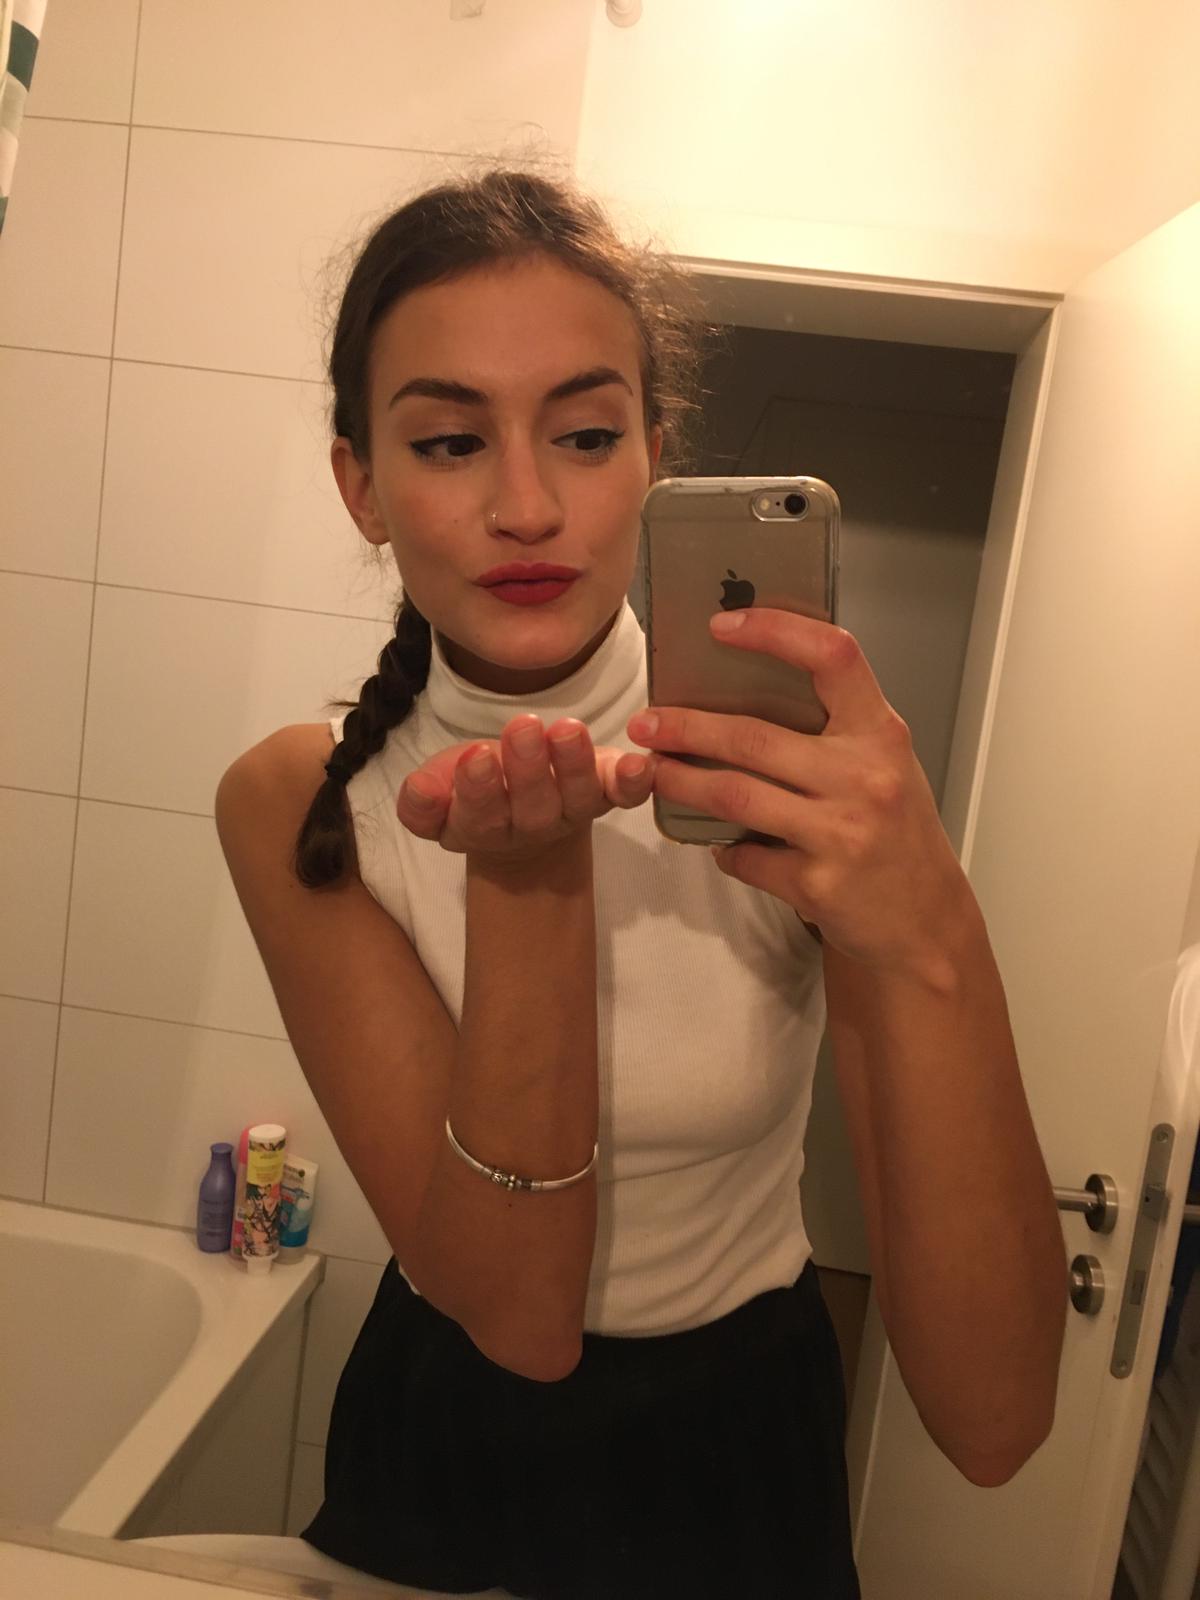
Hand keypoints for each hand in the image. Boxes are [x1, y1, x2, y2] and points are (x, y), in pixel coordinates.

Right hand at [396, 714, 658, 864]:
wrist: (522, 817)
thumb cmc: (477, 790)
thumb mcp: (438, 791)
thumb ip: (423, 798)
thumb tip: (419, 788)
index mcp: (479, 829)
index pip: (477, 818)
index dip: (477, 790)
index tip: (477, 757)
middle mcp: (530, 828)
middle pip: (531, 806)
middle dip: (528, 768)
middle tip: (523, 728)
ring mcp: (571, 813)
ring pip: (576, 797)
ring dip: (574, 764)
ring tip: (567, 730)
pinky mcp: (605, 795)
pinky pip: (622, 795)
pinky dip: (633, 782)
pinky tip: (640, 763)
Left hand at [626, 607, 973, 982]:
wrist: (928, 922)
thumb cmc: (899, 834)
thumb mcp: (886, 767)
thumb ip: (836, 731)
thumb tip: (747, 693)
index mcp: (880, 734)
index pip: (832, 656)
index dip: (775, 631)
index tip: (721, 626)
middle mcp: (863, 777)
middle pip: (753, 737)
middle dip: (686, 727)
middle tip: (646, 723)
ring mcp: (841, 833)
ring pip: (735, 795)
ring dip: (683, 782)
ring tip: (653, 772)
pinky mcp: (817, 884)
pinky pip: (747, 857)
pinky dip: (726, 850)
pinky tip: (720, 844)